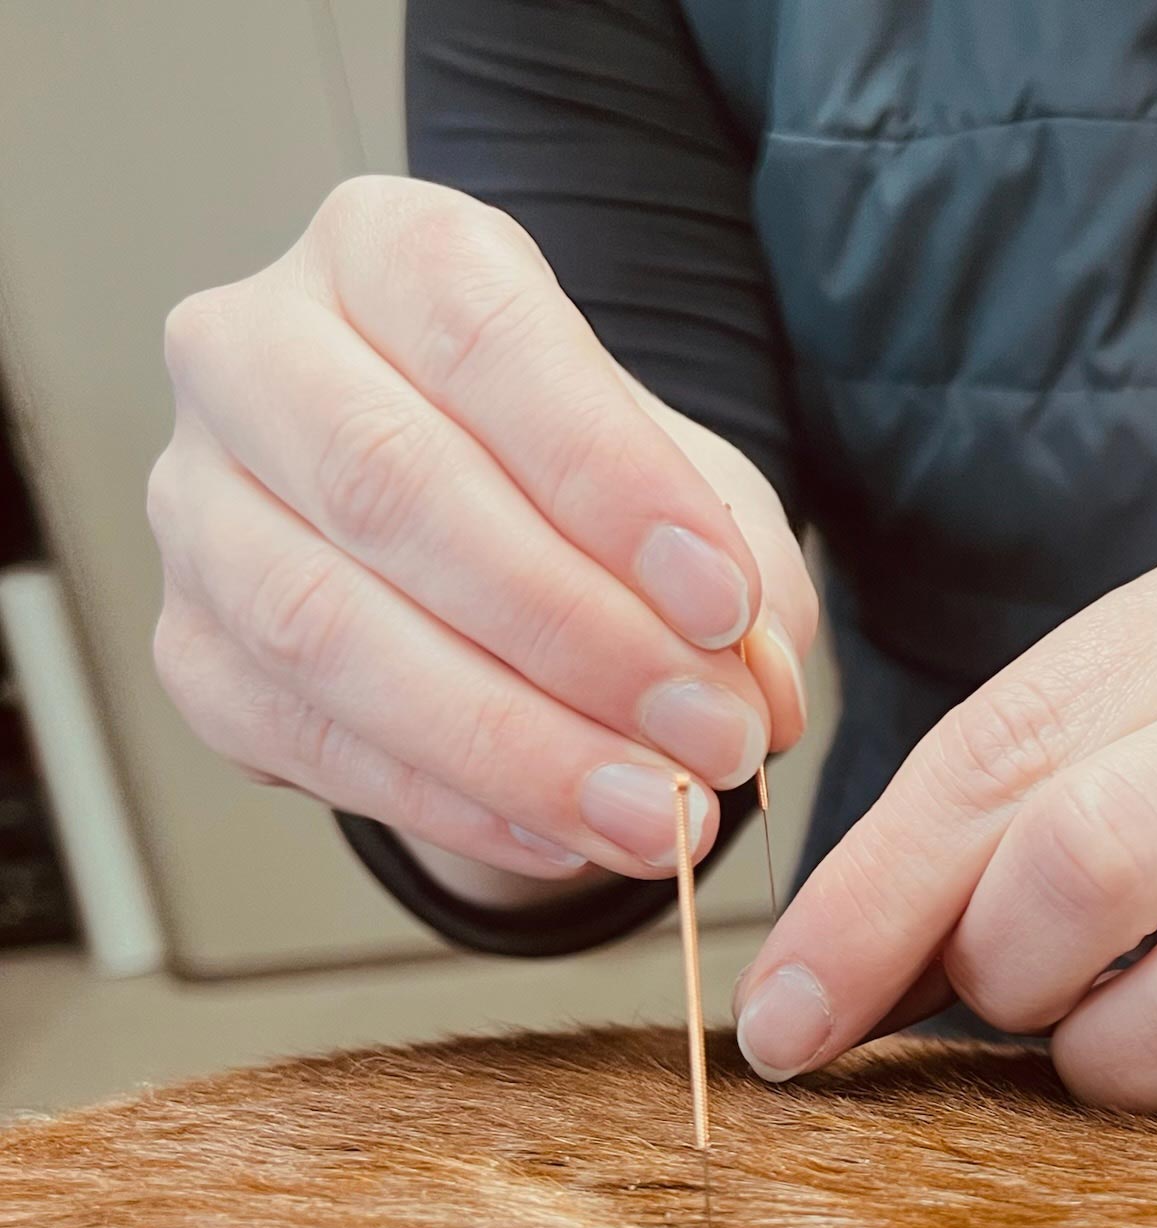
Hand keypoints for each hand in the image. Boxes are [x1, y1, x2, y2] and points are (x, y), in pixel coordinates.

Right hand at [148, 176, 817, 878]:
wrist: (472, 537)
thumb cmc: (581, 480)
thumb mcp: (689, 487)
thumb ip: (742, 569)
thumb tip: (753, 689)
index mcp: (387, 251)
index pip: (484, 338)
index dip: (609, 479)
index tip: (723, 605)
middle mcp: (256, 353)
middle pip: (390, 485)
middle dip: (576, 633)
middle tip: (710, 736)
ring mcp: (199, 504)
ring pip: (324, 624)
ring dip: (514, 741)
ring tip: (658, 816)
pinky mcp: (190, 646)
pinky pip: (306, 738)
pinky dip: (453, 801)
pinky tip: (569, 835)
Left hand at [735, 537, 1156, 1141]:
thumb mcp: (1098, 755)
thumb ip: (954, 844)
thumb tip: (796, 1009)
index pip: (1004, 750)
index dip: (870, 900)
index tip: (787, 1020)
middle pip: (1095, 856)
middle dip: (998, 967)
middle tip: (1002, 995)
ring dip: (1108, 1064)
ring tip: (1118, 1035)